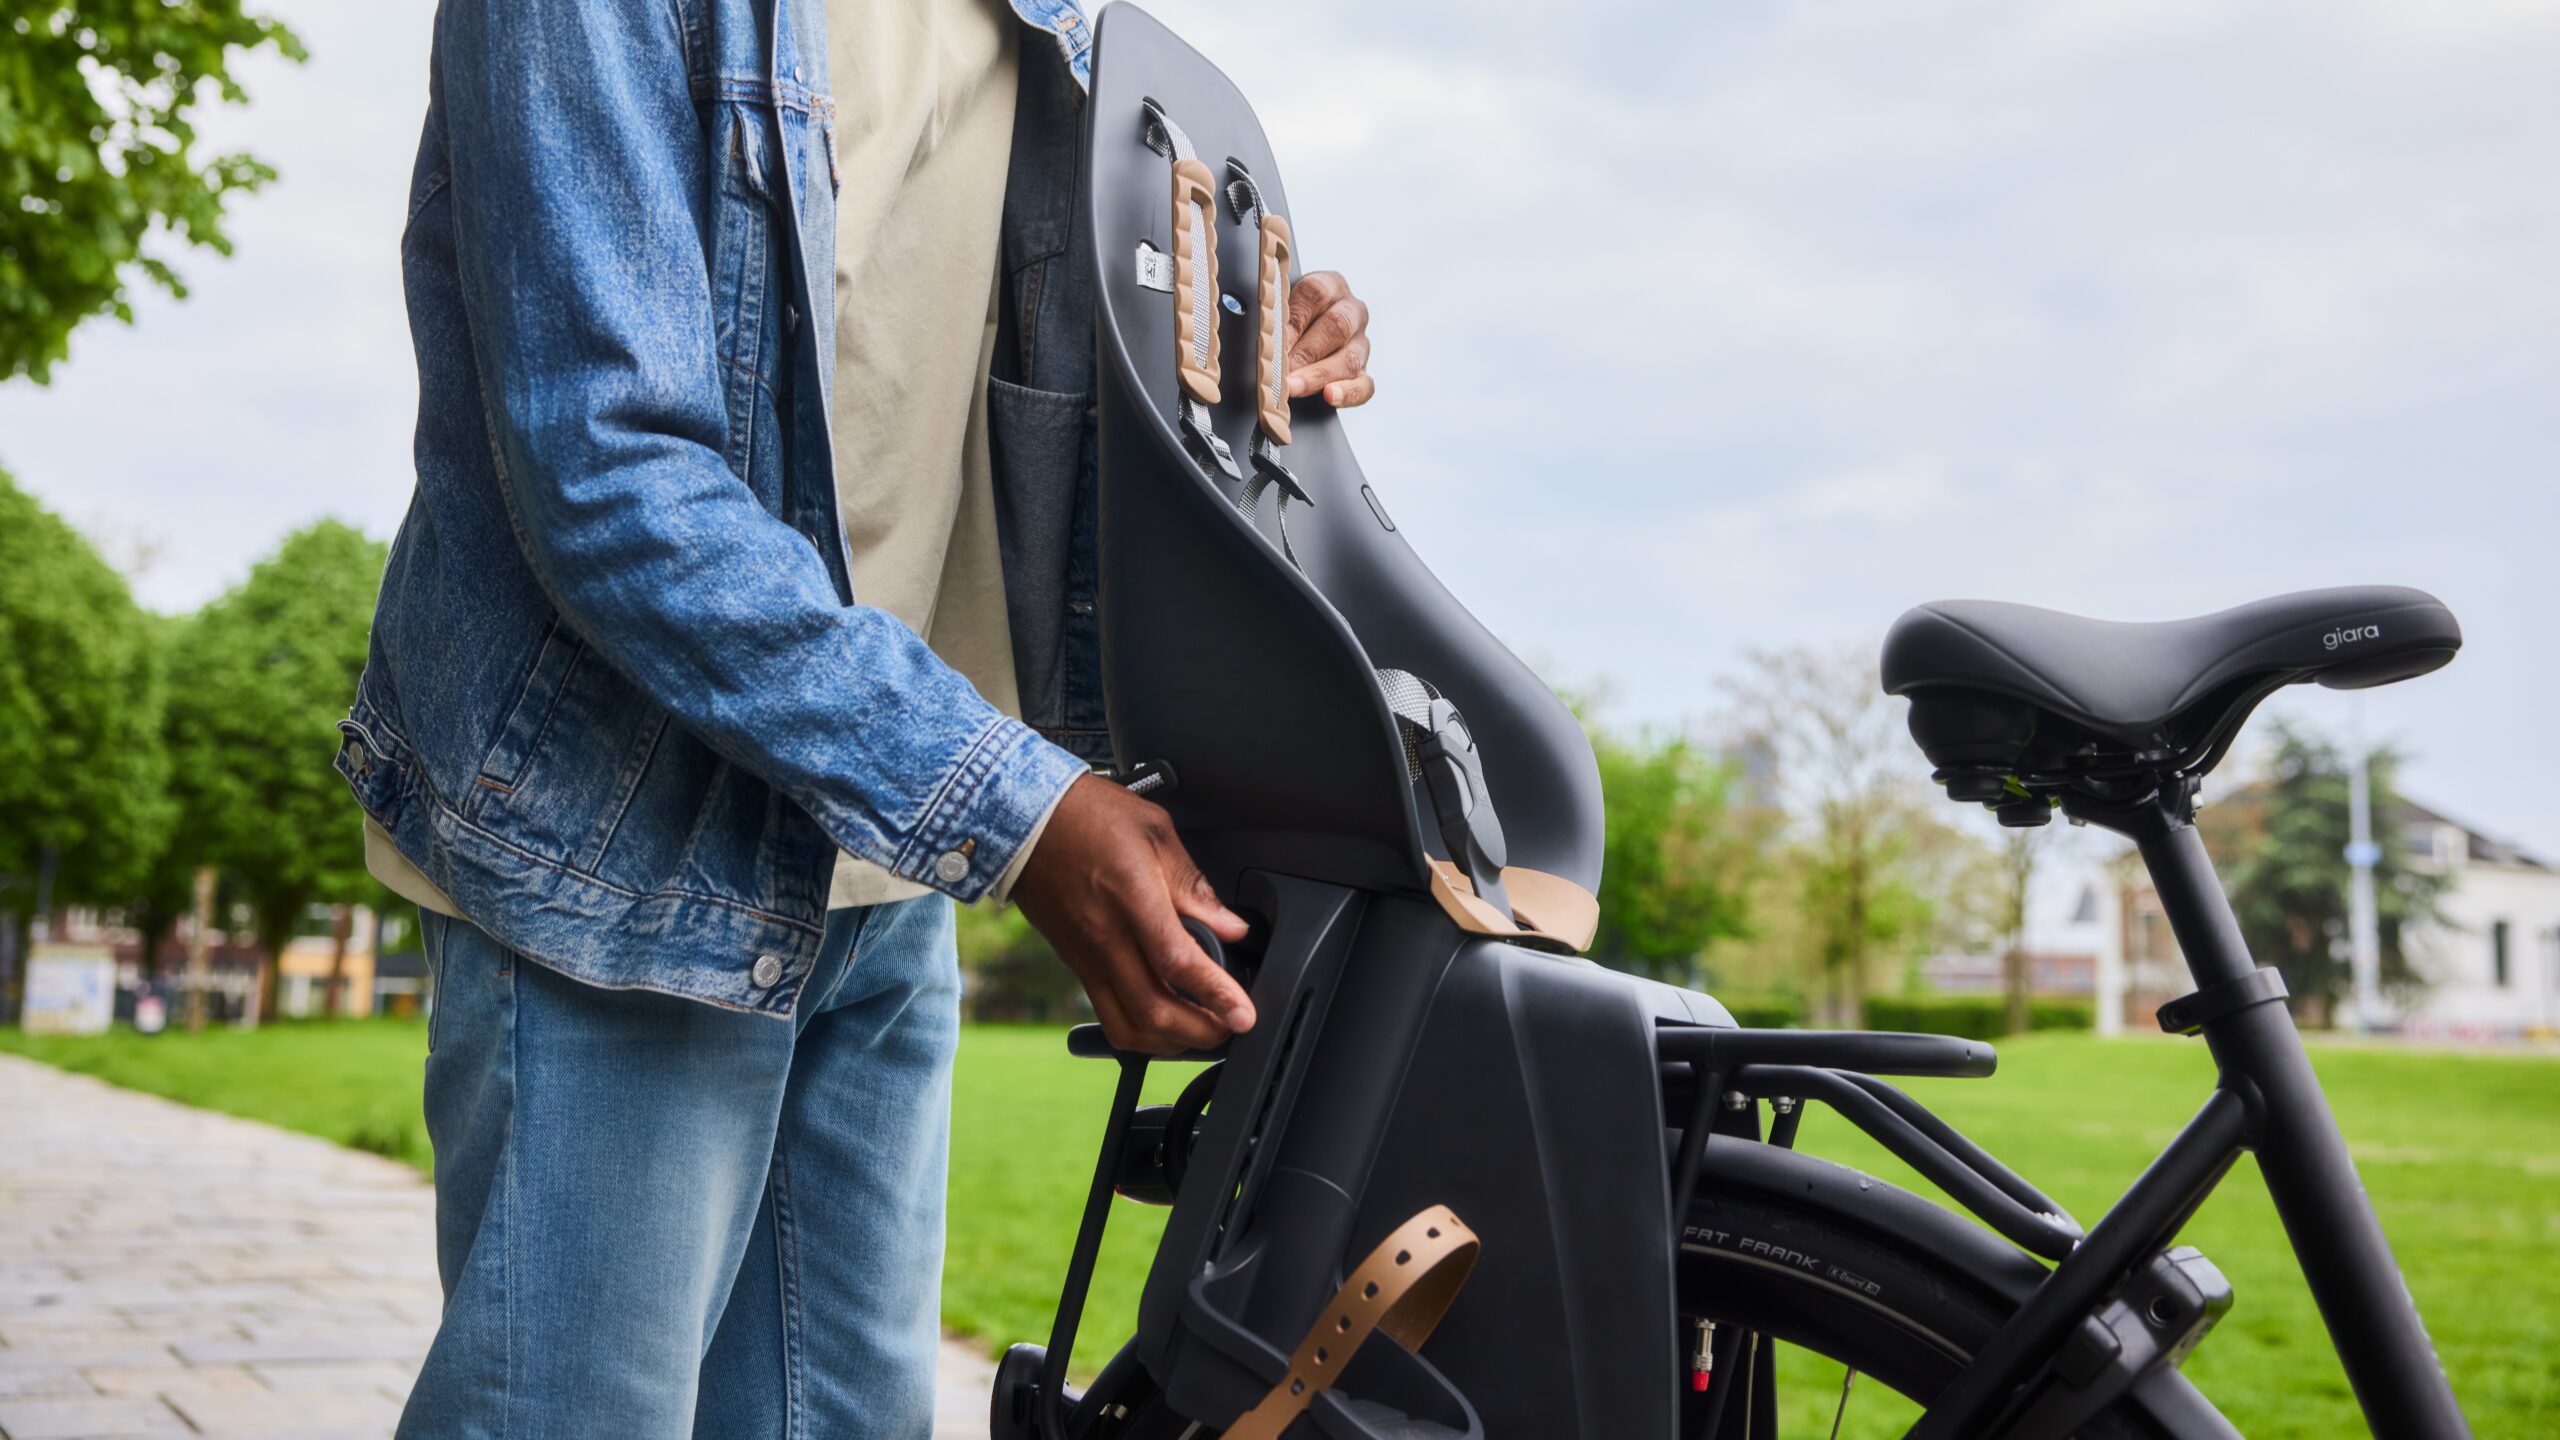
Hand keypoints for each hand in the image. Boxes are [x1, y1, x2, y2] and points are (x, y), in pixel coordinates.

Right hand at [1011, 775, 1255, 1053]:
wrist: (1024, 820)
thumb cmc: (1087, 816)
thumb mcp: (1154, 831)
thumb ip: (1194, 884)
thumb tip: (1229, 926)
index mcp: (1131, 899)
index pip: (1178, 962)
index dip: (1217, 994)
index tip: (1244, 1013)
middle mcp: (1106, 938)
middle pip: (1155, 1010)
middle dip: (1202, 1031)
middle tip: (1232, 1026)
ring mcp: (1087, 957)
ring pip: (1128, 1026)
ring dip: (1169, 1042)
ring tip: (1202, 1032)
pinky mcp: (1075, 964)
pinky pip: (1107, 1015)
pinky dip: (1140, 1032)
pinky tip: (1163, 1022)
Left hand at [1284, 270, 1374, 407]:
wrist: (1311, 329)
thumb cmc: (1292, 316)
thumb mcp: (1283, 304)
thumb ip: (1275, 316)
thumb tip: (1264, 340)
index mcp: (1332, 286)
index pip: (1315, 295)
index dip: (1294, 320)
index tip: (1274, 342)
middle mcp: (1352, 311)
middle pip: (1336, 327)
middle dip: (1305, 352)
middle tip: (1281, 370)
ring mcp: (1361, 342)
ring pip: (1349, 359)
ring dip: (1318, 376)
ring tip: (1293, 388)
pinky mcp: (1364, 371)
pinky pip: (1364, 385)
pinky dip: (1347, 393)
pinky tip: (1329, 396)